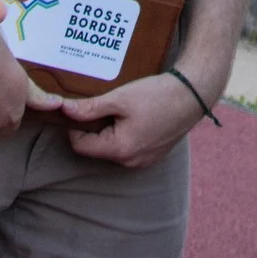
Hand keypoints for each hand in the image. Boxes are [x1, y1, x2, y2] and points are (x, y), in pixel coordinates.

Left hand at [60, 73, 208, 168]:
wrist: (192, 95)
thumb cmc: (157, 95)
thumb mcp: (120, 98)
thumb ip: (90, 108)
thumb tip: (64, 110)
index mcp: (120, 149)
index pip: (80, 145)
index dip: (74, 126)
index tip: (80, 108)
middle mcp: (130, 162)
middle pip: (96, 149)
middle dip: (93, 128)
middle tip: (101, 105)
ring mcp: (143, 161)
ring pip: (112, 148)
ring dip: (109, 132)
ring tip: (119, 109)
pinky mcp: (152, 155)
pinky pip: (128, 148)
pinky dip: (124, 135)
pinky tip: (134, 116)